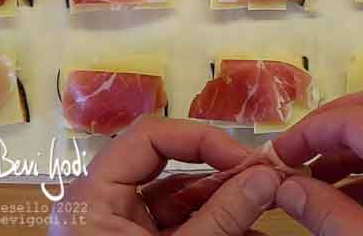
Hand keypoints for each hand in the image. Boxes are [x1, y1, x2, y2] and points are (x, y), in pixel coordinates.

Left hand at [50, 116, 280, 234]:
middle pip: (171, 168)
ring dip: (229, 203)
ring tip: (271, 202)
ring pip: (183, 202)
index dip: (201, 140)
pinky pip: (183, 228)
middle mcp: (104, 208)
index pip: (149, 137)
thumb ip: (221, 217)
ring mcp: (123, 230)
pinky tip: (256, 230)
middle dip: (223, 174)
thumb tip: (268, 176)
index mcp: (91, 198)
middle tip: (267, 178)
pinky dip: (219, 228)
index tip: (245, 160)